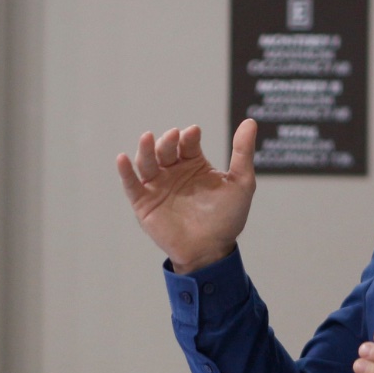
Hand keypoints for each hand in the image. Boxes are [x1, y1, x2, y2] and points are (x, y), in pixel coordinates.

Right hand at [116, 120, 257, 272]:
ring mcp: (157, 187)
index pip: (187, 143)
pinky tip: (123, 159)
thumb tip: (250, 121)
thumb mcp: (241, 184)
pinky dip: (125, 172)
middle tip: (173, 136)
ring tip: (148, 138)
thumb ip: (243, 153)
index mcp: (194, 164)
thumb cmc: (227, 219)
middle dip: (168, 141)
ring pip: (147, 162)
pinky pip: (131, 185)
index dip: (189, 136)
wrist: (211, 251)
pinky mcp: (144, 203)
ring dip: (146, 149)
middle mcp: (174, 172)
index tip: (193, 133)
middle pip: (165, 149)